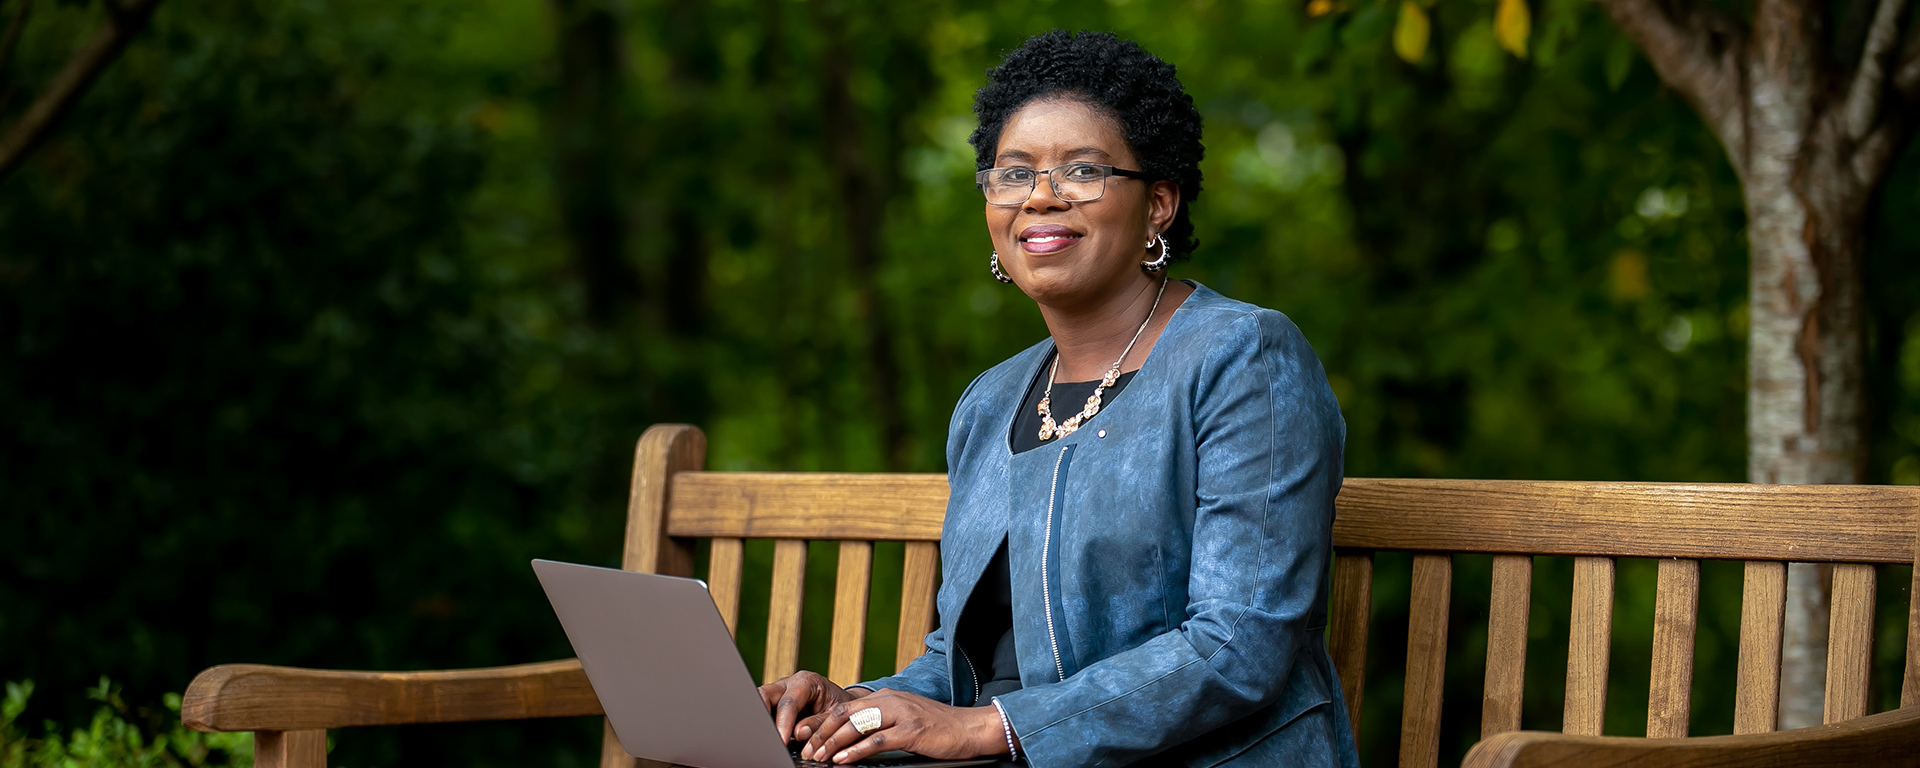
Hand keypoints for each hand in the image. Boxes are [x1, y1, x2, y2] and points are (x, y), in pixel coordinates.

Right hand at [759, 671, 864, 743]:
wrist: (842, 705)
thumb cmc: (841, 708)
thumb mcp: (836, 716)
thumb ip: (819, 723)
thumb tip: (799, 732)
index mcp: (807, 681)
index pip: (789, 702)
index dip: (783, 723)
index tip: (781, 741)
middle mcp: (789, 684)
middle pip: (765, 695)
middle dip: (761, 715)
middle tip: (765, 737)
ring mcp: (779, 693)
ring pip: (760, 702)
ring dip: (761, 720)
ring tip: (766, 739)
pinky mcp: (775, 704)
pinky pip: (764, 713)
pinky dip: (765, 725)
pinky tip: (768, 737)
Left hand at [799, 688, 1003, 763]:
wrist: (969, 728)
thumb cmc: (936, 727)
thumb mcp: (902, 719)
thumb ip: (878, 724)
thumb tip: (849, 739)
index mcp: (884, 696)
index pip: (844, 707)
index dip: (820, 722)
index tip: (802, 737)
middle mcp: (889, 700)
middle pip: (844, 714)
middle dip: (820, 733)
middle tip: (805, 750)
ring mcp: (901, 713)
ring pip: (856, 726)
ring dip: (833, 743)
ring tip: (818, 757)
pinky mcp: (911, 729)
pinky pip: (877, 741)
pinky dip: (857, 751)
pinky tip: (844, 760)